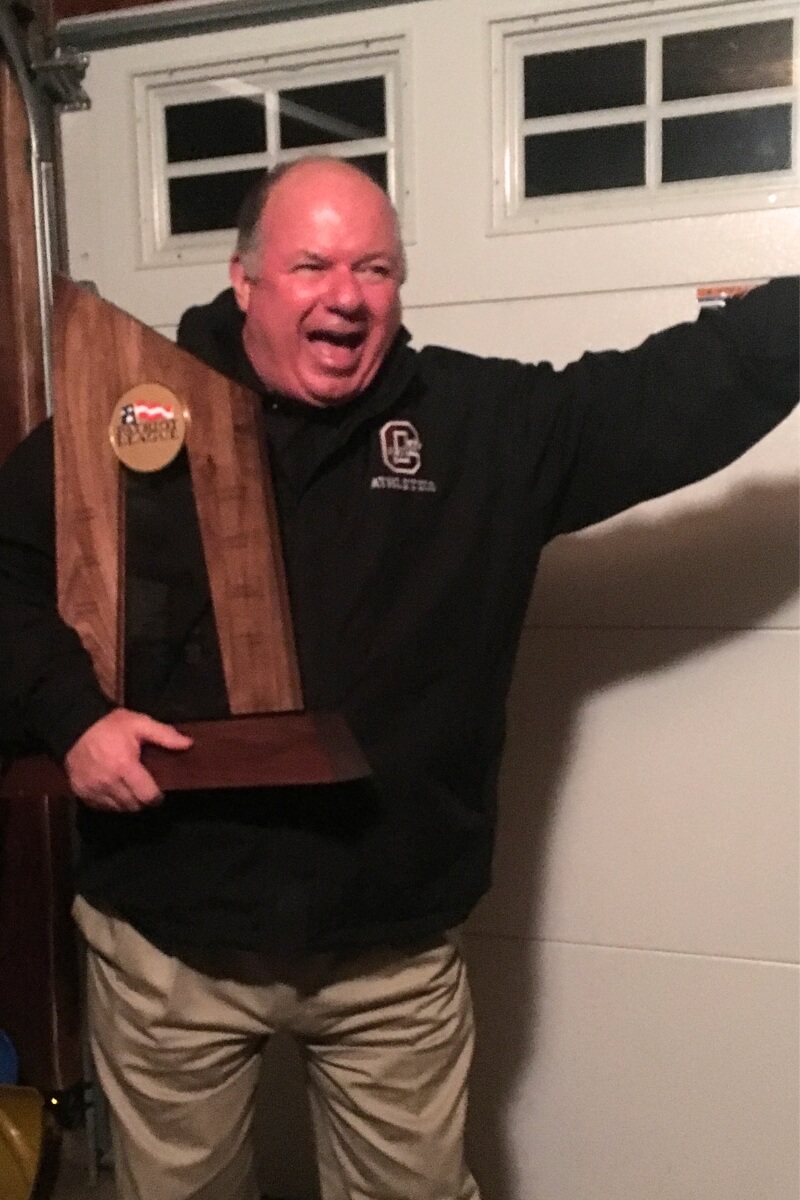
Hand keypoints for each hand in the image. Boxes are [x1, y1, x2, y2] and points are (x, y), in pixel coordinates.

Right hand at [64, 708, 192, 811]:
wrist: (75, 726)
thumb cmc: (110, 725)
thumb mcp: (139, 723)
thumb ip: (164, 735)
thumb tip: (188, 744)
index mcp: (125, 767)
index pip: (147, 797)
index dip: (156, 797)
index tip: (159, 792)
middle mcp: (108, 783)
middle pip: (133, 806)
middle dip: (142, 800)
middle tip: (145, 788)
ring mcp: (93, 790)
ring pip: (118, 809)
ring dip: (127, 803)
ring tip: (130, 789)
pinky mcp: (81, 793)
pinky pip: (102, 807)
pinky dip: (110, 803)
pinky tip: (114, 789)